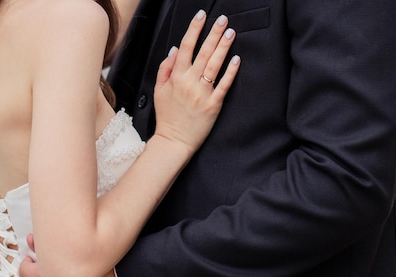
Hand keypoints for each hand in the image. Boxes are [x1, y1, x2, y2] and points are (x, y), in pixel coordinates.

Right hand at [154, 11, 239, 153]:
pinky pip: (223, 85)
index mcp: (176, 77)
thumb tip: (174, 50)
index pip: (186, 47)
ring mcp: (202, 93)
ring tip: (231, 33)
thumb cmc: (167, 117)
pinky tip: (236, 59)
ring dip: (223, 47)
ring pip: (214, 65)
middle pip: (203, 52)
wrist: (174, 141)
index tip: (202, 16)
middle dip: (213, 33)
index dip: (194, 29)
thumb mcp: (158, 91)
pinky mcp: (213, 105)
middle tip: (223, 20)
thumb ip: (165, 69)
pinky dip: (230, 71)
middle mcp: (189, 82)